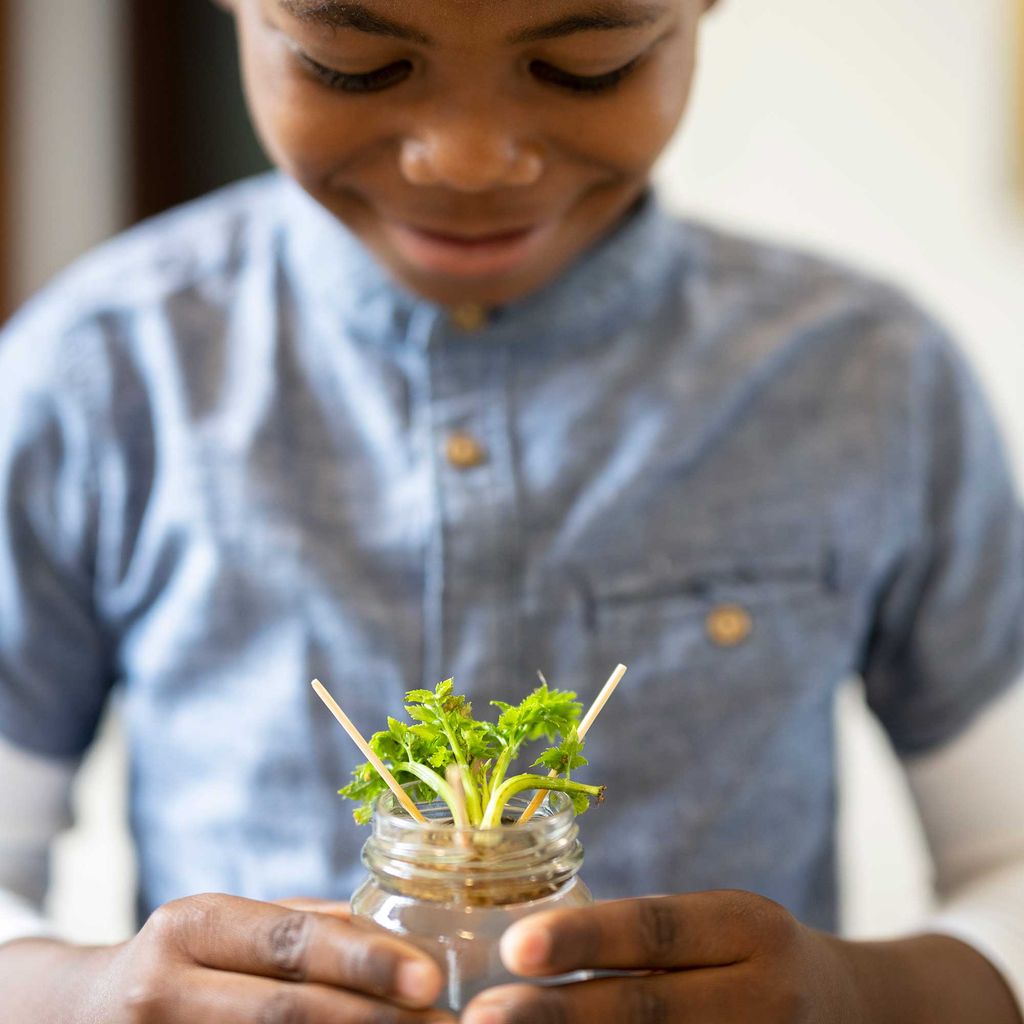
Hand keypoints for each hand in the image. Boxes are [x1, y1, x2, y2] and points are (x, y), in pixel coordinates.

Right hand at [90, 892, 453, 1022]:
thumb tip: (403, 938)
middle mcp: (162, 989)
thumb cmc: (180, 961)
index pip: (291, 942)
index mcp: (190, 926)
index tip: (431, 978)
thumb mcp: (227, 926)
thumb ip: (306, 927)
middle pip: (287, 1012)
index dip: (366, 962)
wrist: (72, 1017)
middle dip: (375, 1020)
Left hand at [461, 890, 859, 1023]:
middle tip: (482, 1017)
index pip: (656, 929)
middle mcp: (767, 994)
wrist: (859, 1013)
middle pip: (650, 1010)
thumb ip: (647, 939)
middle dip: (560, 1016)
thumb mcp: (719, 925)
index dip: (583, 939)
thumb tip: (527, 951)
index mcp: (750, 927)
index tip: (513, 947)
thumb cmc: (754, 957)